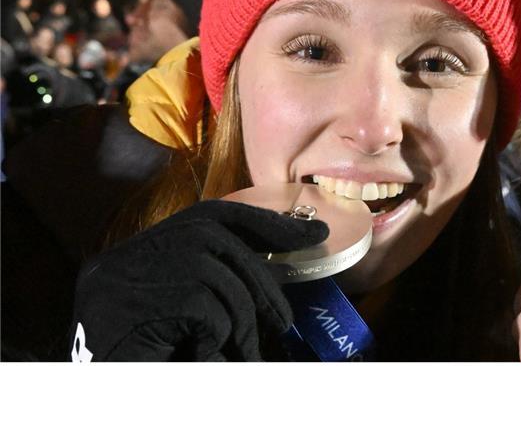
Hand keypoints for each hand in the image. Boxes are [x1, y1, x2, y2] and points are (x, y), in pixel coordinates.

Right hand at [69, 199, 327, 360]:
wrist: (110, 402)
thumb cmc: (154, 365)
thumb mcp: (184, 317)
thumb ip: (215, 283)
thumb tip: (284, 260)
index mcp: (133, 254)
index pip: (207, 216)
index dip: (264, 222)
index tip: (311, 232)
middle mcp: (121, 259)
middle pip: (215, 241)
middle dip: (262, 279)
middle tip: (284, 321)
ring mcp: (120, 281)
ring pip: (215, 278)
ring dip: (243, 320)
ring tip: (245, 354)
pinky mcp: (131, 308)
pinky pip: (204, 310)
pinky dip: (217, 337)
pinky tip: (203, 357)